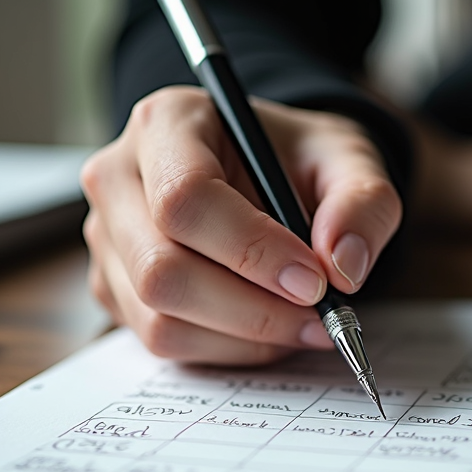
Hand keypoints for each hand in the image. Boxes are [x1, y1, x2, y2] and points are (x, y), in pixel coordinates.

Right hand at [81, 86, 402, 364]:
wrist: (273, 174)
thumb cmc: (300, 160)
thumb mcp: (349, 160)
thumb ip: (362, 202)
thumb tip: (342, 267)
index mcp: (166, 122)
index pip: (185, 198)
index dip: (251, 250)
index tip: (314, 281)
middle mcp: (119, 177)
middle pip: (161, 268)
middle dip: (252, 308)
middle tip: (321, 316)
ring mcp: (109, 238)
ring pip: (159, 317)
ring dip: (245, 337)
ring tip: (305, 323)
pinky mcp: (116, 287)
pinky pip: (164, 341)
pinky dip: (229, 349)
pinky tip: (271, 327)